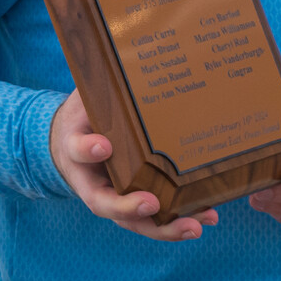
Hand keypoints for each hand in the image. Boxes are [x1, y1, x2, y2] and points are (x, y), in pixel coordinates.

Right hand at [50, 89, 217, 241]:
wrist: (74, 139)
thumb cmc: (87, 114)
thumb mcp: (86, 97)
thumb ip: (100, 87)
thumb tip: (124, 53)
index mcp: (76, 149)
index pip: (77, 150)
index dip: (87, 150)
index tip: (103, 146)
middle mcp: (93, 180)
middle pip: (107, 203)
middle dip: (129, 208)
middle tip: (151, 204)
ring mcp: (115, 196)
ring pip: (134, 221)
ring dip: (164, 227)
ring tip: (195, 225)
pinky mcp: (136, 201)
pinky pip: (154, 218)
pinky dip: (178, 221)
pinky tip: (207, 217)